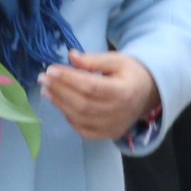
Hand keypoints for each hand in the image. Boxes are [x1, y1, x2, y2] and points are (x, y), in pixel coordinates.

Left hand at [39, 51, 159, 140]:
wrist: (147, 94)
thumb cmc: (130, 73)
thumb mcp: (116, 60)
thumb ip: (93, 60)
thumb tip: (71, 56)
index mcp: (124, 91)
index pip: (90, 87)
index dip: (68, 79)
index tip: (51, 70)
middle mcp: (119, 112)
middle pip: (82, 104)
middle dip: (59, 90)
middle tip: (43, 79)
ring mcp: (114, 127)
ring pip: (80, 118)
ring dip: (60, 104)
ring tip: (46, 91)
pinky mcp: (108, 134)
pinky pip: (84, 131)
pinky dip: (70, 119)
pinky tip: (61, 105)